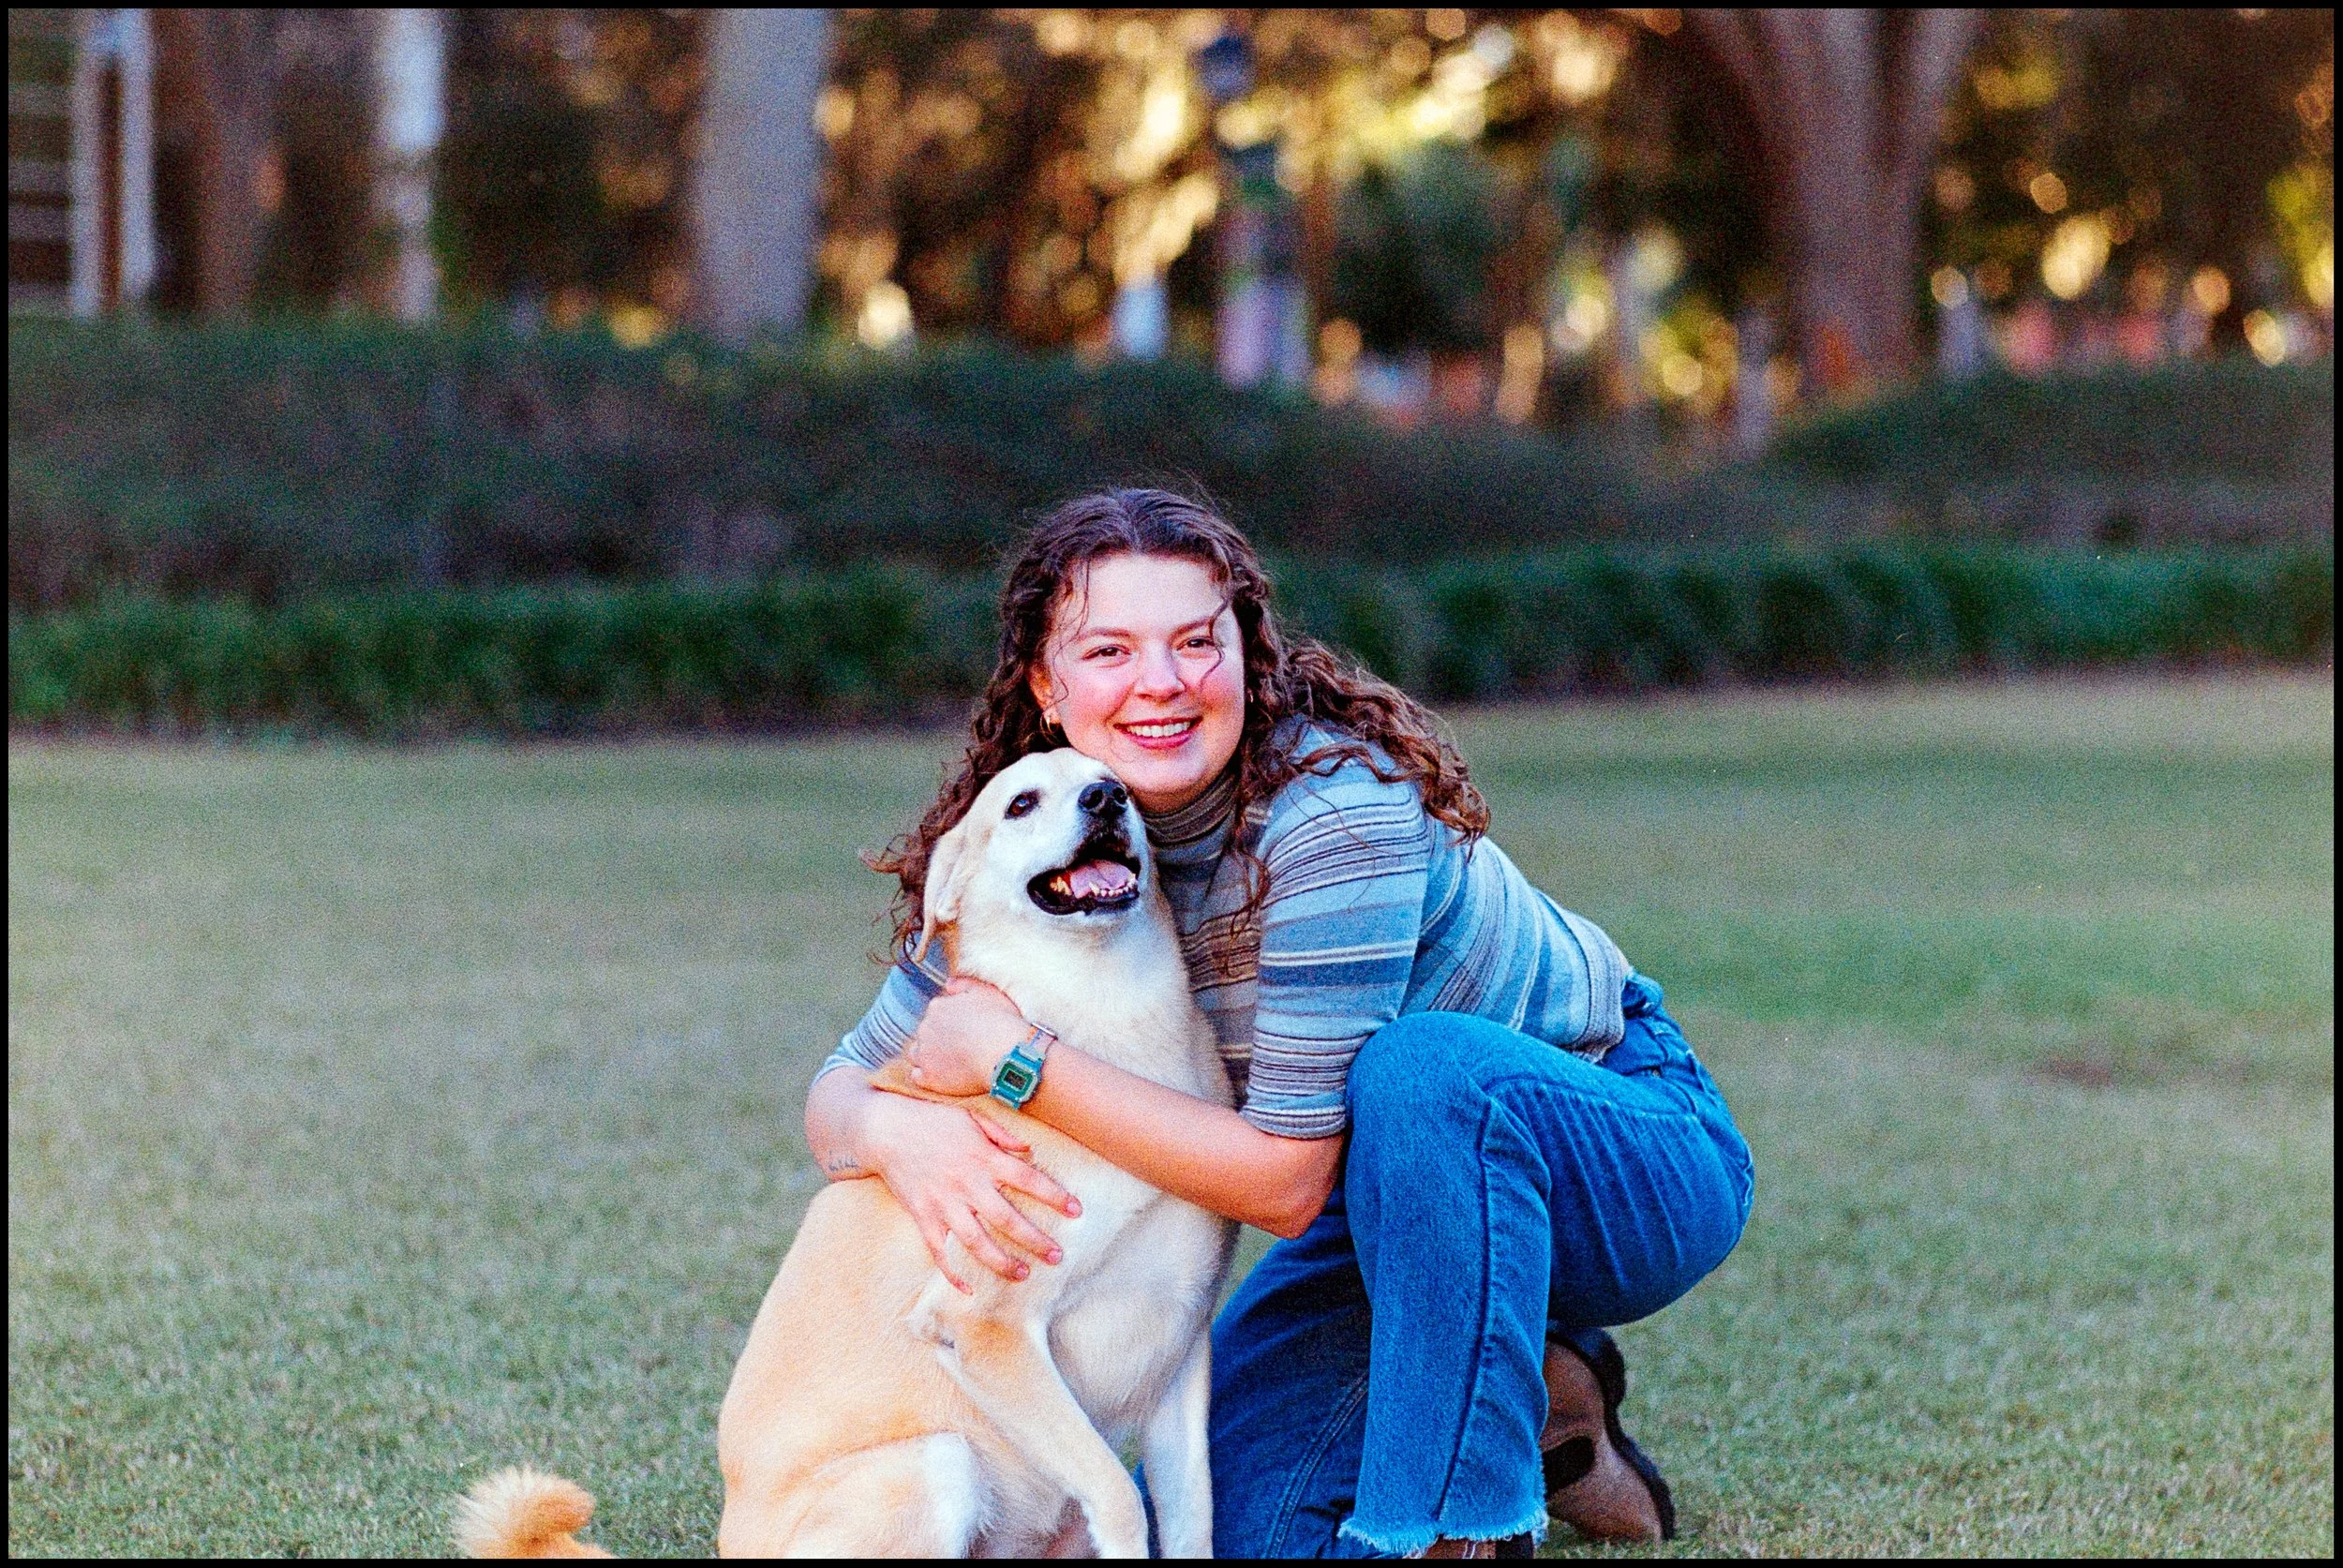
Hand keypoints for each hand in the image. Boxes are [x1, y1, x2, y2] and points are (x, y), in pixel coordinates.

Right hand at [862, 1091, 1081, 1291]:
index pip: (1028, 1179)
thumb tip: (1029, 1151)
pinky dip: (953, 1273)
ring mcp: (944, 1203)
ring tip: (1024, 1274)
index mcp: (983, 1157)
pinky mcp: (923, 1216)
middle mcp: (967, 1183)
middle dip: (1036, 1240)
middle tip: (1057, 1256)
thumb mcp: (971, 1117)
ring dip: (1002, 1262)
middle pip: (1008, 1218)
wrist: (885, 1129)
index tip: (1076, 1210)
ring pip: (977, 1242)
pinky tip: (969, 1288)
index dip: (1054, 1195)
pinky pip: (940, 1252)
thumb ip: (1001, 1134)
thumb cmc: (932, 1120)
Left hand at [907, 976, 1031, 1096]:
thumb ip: (964, 984)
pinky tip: (942, 1077)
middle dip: (939, 1038)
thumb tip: (948, 984)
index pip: (937, 1013)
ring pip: (917, 1053)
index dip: (951, 1021)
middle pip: (926, 1033)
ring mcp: (925, 1053)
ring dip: (928, 1056)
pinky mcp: (929, 1077)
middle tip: (962, 1046)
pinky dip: (927, 1076)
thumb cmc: (1000, 1022)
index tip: (966, 1029)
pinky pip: (918, 1076)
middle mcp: (925, 1028)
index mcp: (938, 1007)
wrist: (1004, 1054)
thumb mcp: (986, 992)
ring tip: (950, 1062)